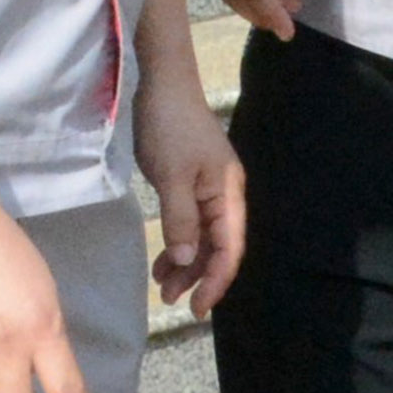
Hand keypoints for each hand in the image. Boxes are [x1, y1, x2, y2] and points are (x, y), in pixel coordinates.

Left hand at [141, 83, 248, 314]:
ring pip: (203, 238)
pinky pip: (189, 224)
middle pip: (218, 247)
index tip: (197, 306)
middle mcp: (224, 195)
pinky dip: (177, 243)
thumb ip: (180, 220)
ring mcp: (208, 190)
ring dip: (185, 263)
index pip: (230, 248)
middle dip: (198, 276)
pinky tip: (163, 260)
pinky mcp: (191, 185)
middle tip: (170, 299)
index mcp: (229, 193)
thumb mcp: (172, 176)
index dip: (216, 281)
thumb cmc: (170, 127)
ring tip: (163, 286)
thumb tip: (188, 259)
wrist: (162, 85)